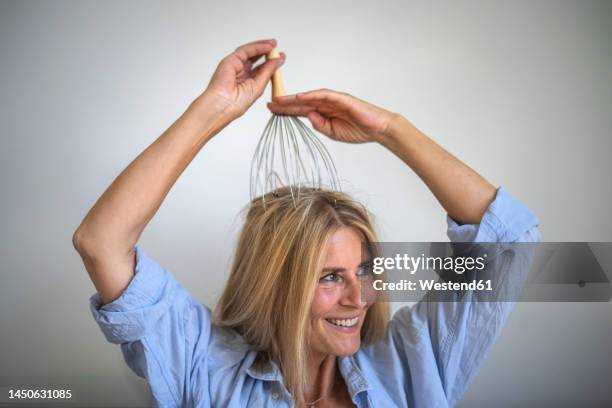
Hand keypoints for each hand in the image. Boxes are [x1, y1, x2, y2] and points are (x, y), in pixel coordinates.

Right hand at [203, 39, 285, 119]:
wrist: (222, 105)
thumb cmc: (236, 103)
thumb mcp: (258, 86)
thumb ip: (268, 72)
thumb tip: (278, 61)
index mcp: (247, 82)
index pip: (260, 68)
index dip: (271, 62)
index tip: (281, 58)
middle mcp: (240, 72)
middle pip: (255, 58)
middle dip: (267, 52)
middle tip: (277, 48)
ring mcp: (235, 65)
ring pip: (250, 52)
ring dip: (262, 47)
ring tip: (273, 44)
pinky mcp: (231, 60)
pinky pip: (246, 50)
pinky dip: (257, 47)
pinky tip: (267, 47)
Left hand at [267, 89, 395, 142]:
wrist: (377, 129)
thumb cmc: (358, 130)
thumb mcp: (333, 133)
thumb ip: (320, 125)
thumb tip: (308, 117)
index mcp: (323, 113)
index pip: (301, 111)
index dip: (286, 110)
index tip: (271, 111)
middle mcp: (325, 104)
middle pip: (301, 103)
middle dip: (285, 103)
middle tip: (269, 103)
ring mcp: (333, 100)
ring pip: (310, 97)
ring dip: (294, 98)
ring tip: (280, 99)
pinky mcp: (342, 98)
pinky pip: (324, 95)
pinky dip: (312, 95)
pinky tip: (300, 97)